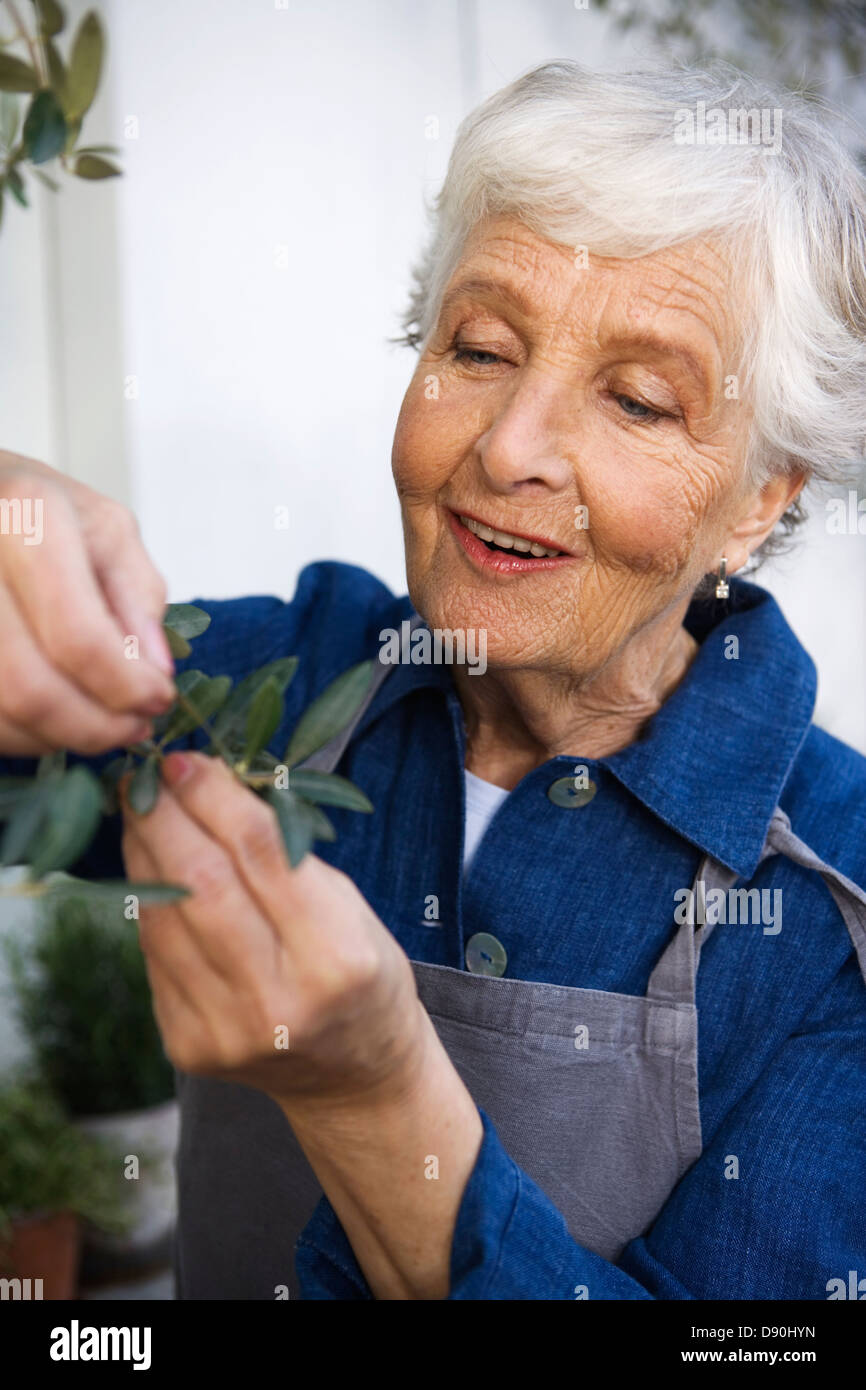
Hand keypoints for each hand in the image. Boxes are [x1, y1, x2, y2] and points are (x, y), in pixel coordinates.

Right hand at [0, 449, 174, 756]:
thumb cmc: (32, 512)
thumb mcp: (103, 528)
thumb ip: (137, 595)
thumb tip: (154, 670)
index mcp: (24, 518)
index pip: (78, 636)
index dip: (127, 685)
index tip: (159, 698)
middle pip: (29, 688)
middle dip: (96, 727)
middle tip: (134, 727)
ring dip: (60, 737)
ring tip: (101, 725)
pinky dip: (22, 734)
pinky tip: (54, 719)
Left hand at [119, 750, 425, 1106]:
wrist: (352, 1075)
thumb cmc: (358, 971)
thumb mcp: (348, 905)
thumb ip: (283, 853)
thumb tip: (205, 782)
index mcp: (336, 955)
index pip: (261, 854)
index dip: (214, 796)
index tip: (186, 758)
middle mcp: (278, 999)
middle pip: (201, 884)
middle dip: (164, 816)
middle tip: (145, 776)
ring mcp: (227, 1030)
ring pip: (164, 917)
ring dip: (143, 853)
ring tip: (142, 814)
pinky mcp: (189, 1045)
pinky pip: (154, 954)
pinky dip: (147, 903)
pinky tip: (150, 871)